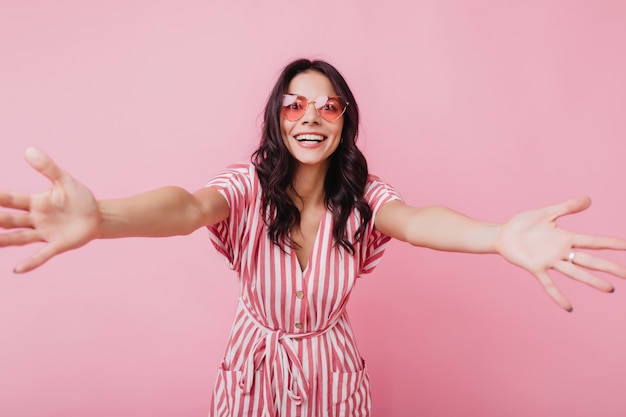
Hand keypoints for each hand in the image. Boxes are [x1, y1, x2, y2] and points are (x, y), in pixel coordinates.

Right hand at [0, 147, 100, 272]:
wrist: (97, 216)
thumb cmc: (79, 198)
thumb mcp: (64, 181)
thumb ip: (48, 168)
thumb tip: (28, 150)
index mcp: (35, 203)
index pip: (10, 200)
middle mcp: (35, 219)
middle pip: (10, 220)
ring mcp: (45, 233)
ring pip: (19, 238)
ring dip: (4, 241)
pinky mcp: (57, 245)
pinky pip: (42, 254)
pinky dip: (31, 262)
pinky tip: (17, 269)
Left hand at [494, 196, 625, 310]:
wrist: (503, 234)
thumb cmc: (524, 224)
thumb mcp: (546, 212)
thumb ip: (567, 207)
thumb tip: (589, 199)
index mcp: (566, 238)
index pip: (594, 242)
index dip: (612, 243)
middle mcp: (561, 252)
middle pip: (590, 261)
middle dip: (609, 267)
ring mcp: (549, 261)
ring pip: (574, 273)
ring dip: (591, 281)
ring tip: (609, 289)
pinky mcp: (535, 268)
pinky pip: (548, 284)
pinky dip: (557, 295)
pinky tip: (568, 307)